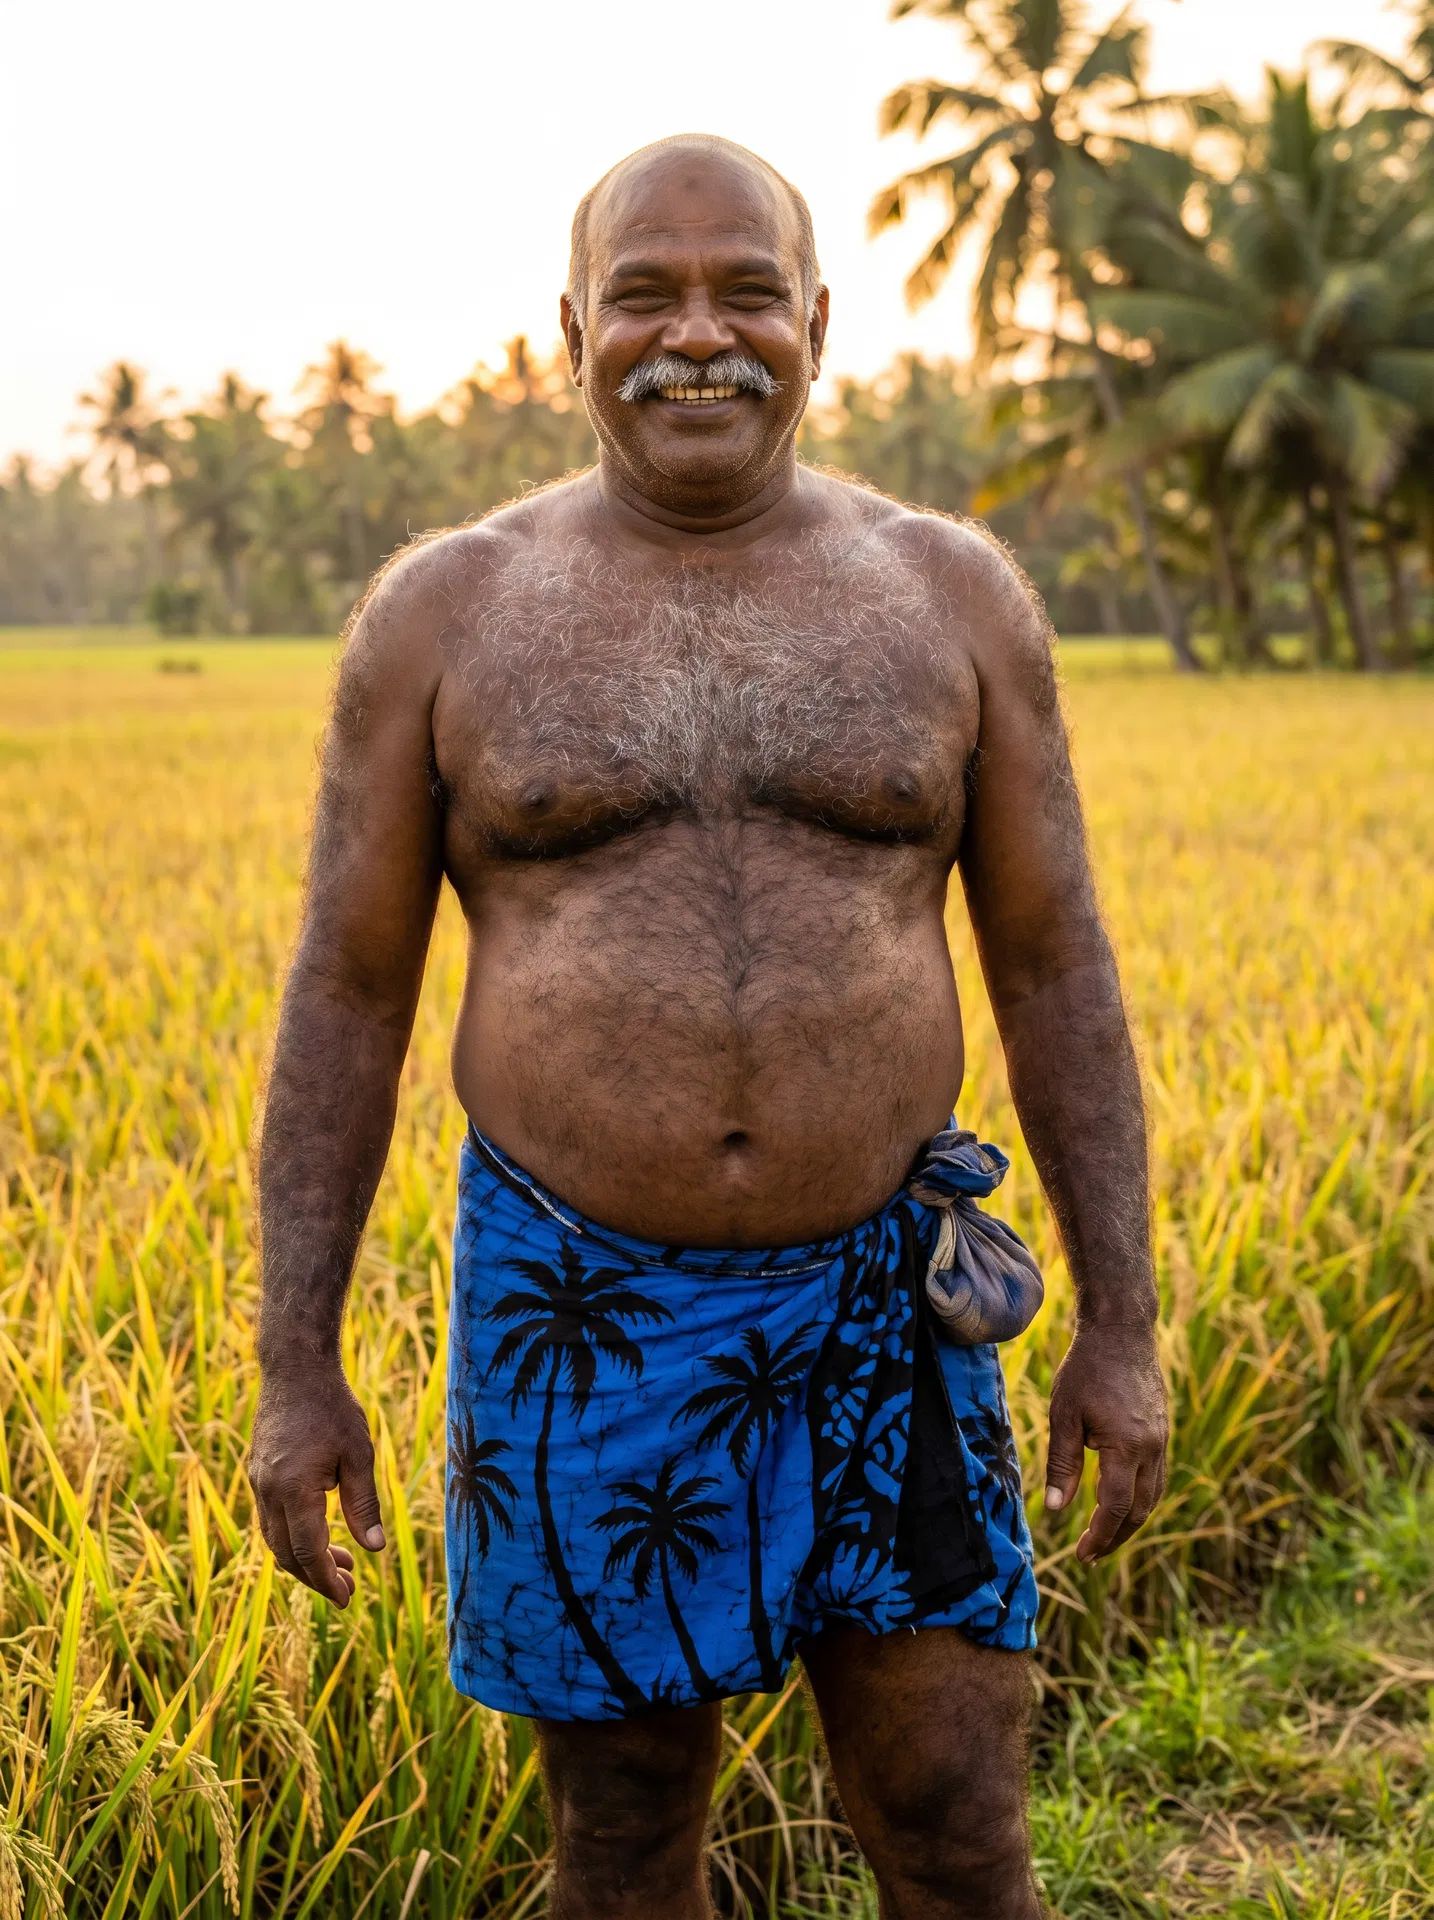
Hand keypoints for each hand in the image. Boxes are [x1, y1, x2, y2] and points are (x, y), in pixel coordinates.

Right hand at [248, 1364, 385, 1605]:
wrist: (295, 1368)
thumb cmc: (332, 1407)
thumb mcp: (359, 1453)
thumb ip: (363, 1503)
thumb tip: (374, 1549)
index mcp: (293, 1490)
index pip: (308, 1553)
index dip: (326, 1580)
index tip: (346, 1599)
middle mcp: (268, 1491)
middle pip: (286, 1554)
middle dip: (315, 1577)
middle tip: (348, 1588)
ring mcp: (258, 1482)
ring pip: (275, 1538)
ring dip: (304, 1558)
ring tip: (341, 1563)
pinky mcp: (258, 1472)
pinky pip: (271, 1518)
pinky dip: (293, 1535)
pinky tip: (319, 1532)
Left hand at [1044, 1321, 1167, 1562]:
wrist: (1122, 1331)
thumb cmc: (1087, 1369)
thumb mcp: (1064, 1414)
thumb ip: (1062, 1463)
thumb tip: (1055, 1509)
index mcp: (1127, 1446)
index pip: (1116, 1507)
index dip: (1100, 1535)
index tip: (1082, 1555)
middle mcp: (1152, 1448)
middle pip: (1140, 1510)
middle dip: (1116, 1537)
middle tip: (1091, 1555)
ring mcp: (1162, 1439)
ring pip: (1152, 1496)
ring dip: (1130, 1522)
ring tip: (1105, 1537)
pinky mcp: (1162, 1430)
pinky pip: (1156, 1476)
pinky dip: (1140, 1497)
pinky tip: (1120, 1502)